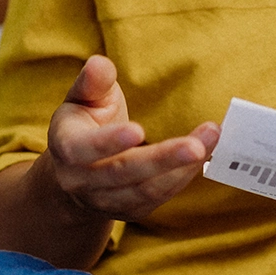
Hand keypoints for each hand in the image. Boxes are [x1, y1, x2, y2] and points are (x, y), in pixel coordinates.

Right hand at [36, 56, 214, 219]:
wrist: (74, 173)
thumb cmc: (82, 124)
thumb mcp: (80, 98)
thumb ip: (92, 82)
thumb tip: (100, 64)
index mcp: (66, 148)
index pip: (84, 149)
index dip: (110, 142)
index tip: (138, 130)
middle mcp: (81, 181)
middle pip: (122, 174)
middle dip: (161, 160)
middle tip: (196, 146)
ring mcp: (106, 200)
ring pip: (145, 190)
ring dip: (181, 169)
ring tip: (210, 141)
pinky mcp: (130, 210)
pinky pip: (158, 197)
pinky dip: (182, 177)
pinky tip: (204, 155)